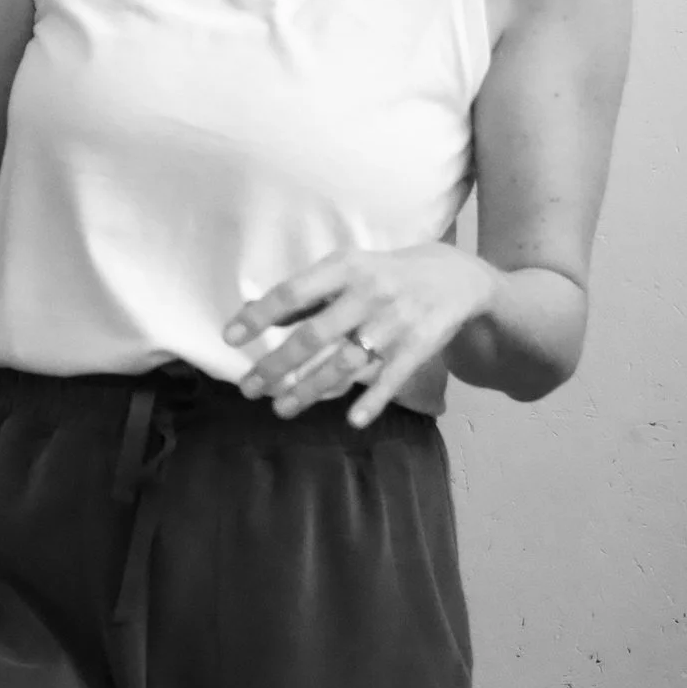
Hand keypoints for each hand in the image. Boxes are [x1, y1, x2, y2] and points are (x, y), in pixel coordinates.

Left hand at [223, 244, 502, 426]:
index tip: (230, 337)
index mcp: (345, 267)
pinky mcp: (419, 347)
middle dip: (276, 365)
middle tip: (247, 388)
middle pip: (314, 335)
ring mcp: (395, 322)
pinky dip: (373, 400)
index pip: (292, 293)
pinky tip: (351, 420)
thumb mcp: (347, 269)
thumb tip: (255, 313)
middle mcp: (368, 293)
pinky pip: (391, 377)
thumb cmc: (384, 274)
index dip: (259, 316)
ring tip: (280, 408)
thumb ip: (307, 294)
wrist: (456, 276)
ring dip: (310, 389)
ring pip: (345, 363)